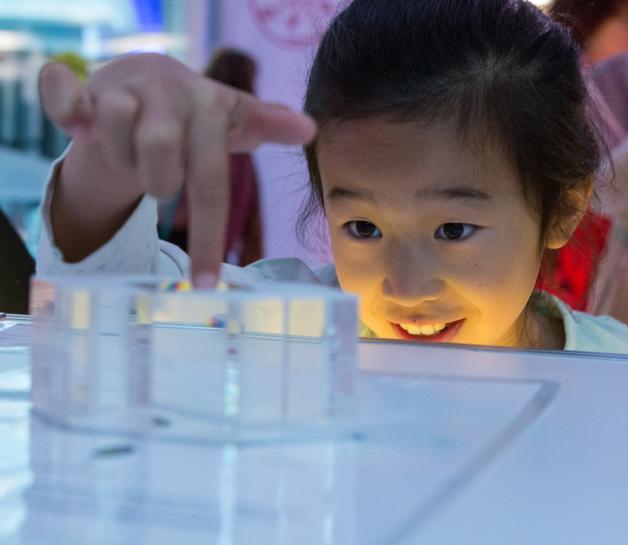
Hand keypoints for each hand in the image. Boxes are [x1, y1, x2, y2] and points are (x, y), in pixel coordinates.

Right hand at [39, 53, 315, 285]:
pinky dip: (67, 114)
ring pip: (115, 131)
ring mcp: (126, 86)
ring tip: (130, 150)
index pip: (212, 185)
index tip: (205, 287)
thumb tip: (310, 128)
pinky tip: (81, 126)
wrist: (144, 76)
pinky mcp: (86, 86)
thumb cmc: (193, 116)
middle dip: (158, 183)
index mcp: (211, 109)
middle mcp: (171, 93)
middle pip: (162, 163)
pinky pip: (65, 101)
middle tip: (161, 178)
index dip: (208, 238)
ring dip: (120, 157)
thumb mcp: (230, 122)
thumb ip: (265, 126)